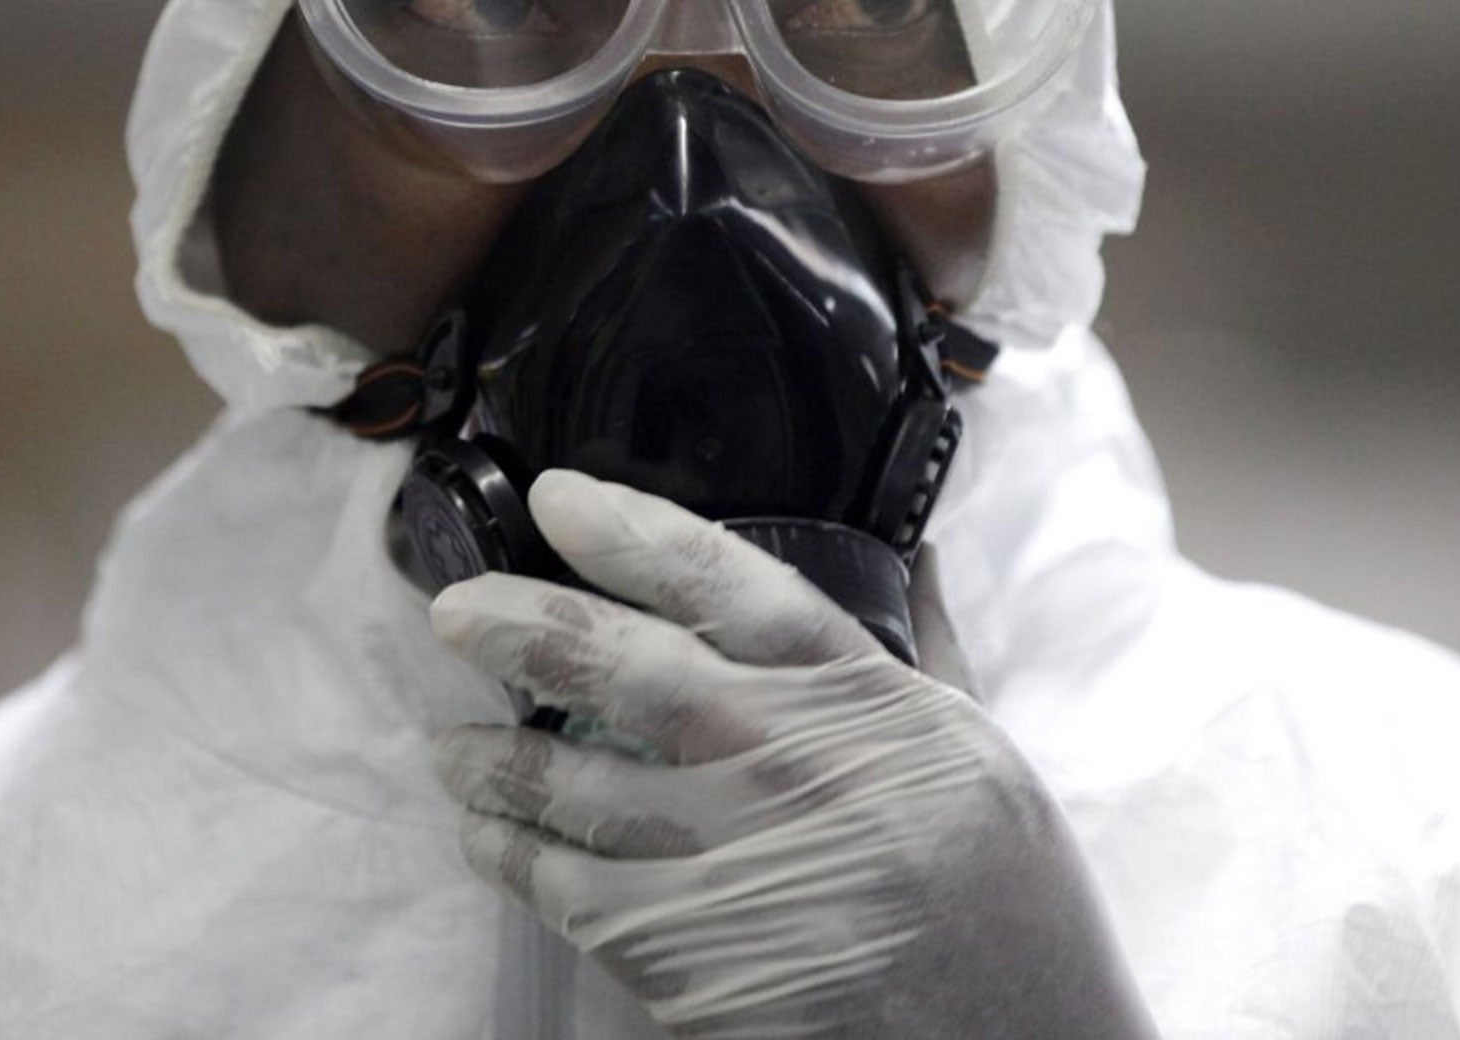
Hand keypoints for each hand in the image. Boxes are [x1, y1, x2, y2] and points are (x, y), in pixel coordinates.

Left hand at [428, 470, 1155, 1037]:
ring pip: (581, 788)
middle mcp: (797, 767)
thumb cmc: (1009, 904)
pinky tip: (487, 841)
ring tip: (450, 746)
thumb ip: (931, 650)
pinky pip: (574, 894)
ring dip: (497, 762)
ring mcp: (740, 863)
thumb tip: (913, 551)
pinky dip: (515, 861)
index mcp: (870, 703)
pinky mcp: (695, 959)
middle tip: (453, 611)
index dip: (637, 534)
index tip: (560, 500)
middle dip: (529, 628)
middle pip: (635, 673)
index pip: (735, 590)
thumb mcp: (984, 755)